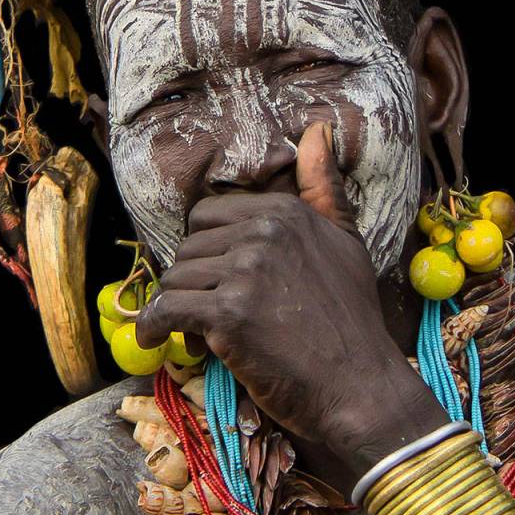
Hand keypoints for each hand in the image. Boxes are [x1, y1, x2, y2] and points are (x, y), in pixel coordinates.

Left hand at [137, 122, 447, 478]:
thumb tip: (317, 129)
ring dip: (182, 310)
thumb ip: (323, 188)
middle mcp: (263, 231)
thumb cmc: (352, 319)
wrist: (360, 385)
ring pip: (175, 279)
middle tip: (215, 315)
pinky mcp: (228, 312)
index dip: (208, 252)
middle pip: (188, 248)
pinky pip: (165, 310)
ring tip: (209, 336)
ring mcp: (245, 270)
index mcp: (284, 211)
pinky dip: (155, 328)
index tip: (220, 282)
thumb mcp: (346, 241)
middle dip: (195, 283)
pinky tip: (159, 341)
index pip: (208, 216)